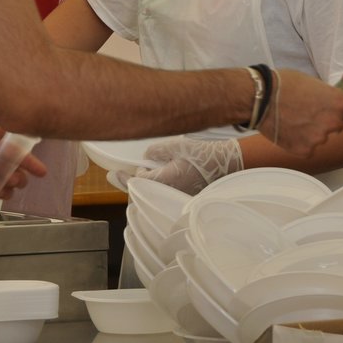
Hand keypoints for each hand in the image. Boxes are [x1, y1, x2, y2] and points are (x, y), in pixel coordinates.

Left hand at [120, 137, 244, 195]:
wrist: (228, 164)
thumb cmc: (204, 154)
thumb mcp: (178, 145)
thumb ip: (157, 151)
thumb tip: (146, 158)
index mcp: (166, 180)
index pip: (137, 182)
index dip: (123, 177)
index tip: (113, 173)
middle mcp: (170, 193)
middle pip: (143, 193)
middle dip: (134, 183)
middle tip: (125, 173)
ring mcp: (178, 197)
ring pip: (153, 194)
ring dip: (145, 185)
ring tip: (143, 173)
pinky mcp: (185, 197)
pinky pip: (164, 194)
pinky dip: (157, 187)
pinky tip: (159, 177)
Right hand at [258, 70, 342, 156]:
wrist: (261, 98)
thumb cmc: (284, 84)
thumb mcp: (313, 83)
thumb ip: (325, 96)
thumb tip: (328, 103)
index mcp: (339, 103)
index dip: (336, 110)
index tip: (327, 110)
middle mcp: (333, 122)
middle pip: (336, 126)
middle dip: (324, 122)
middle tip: (306, 115)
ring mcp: (319, 138)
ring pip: (320, 138)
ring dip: (310, 133)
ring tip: (293, 121)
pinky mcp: (305, 150)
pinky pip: (307, 149)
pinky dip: (299, 143)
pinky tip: (288, 131)